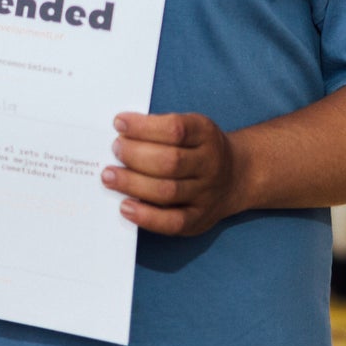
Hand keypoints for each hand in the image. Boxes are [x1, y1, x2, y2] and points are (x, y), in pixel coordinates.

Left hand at [102, 111, 246, 236]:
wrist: (237, 176)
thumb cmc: (198, 148)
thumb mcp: (191, 127)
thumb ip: (160, 128)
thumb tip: (120, 133)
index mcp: (206, 134)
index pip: (175, 129)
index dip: (144, 127)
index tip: (119, 123)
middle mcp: (210, 164)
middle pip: (170, 161)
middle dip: (134, 155)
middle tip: (114, 150)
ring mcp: (206, 194)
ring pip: (168, 191)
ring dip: (132, 184)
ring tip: (109, 176)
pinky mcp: (199, 219)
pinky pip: (173, 222)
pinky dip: (146, 216)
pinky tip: (125, 207)